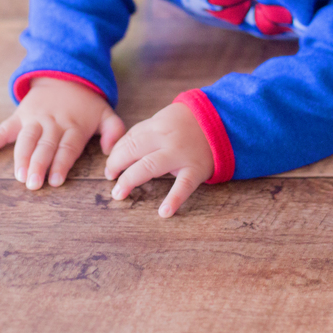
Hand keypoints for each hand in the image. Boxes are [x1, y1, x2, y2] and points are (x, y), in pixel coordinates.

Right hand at [0, 78, 125, 189]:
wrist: (66, 73)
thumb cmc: (87, 102)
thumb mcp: (106, 112)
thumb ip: (113, 131)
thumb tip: (110, 151)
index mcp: (74, 126)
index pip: (67, 148)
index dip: (61, 164)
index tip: (55, 181)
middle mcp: (53, 123)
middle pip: (45, 146)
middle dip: (38, 165)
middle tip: (33, 184)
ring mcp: (34, 119)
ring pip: (26, 139)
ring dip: (21, 157)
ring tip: (18, 175)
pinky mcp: (19, 116)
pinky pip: (3, 128)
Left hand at [104, 102, 213, 217]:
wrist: (221, 122)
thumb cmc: (187, 124)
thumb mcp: (164, 119)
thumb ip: (144, 133)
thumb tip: (118, 151)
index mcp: (157, 126)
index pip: (129, 140)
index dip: (115, 154)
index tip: (110, 166)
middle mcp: (166, 139)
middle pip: (133, 152)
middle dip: (117, 166)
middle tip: (110, 179)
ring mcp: (181, 154)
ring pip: (149, 167)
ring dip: (130, 180)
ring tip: (119, 193)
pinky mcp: (196, 169)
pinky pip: (183, 186)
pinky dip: (174, 199)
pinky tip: (164, 212)